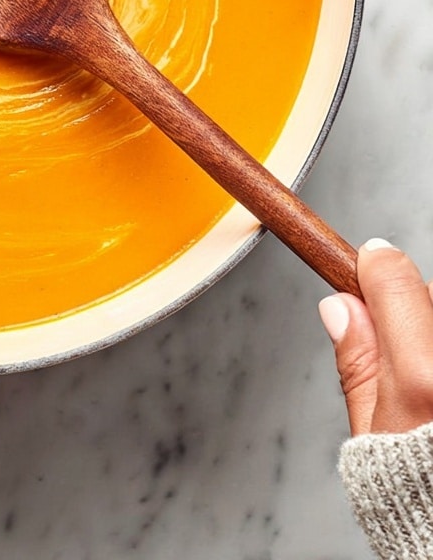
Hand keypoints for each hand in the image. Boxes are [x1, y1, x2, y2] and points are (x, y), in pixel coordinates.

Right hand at [319, 239, 432, 435]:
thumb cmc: (423, 501)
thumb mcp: (372, 435)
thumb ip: (358, 362)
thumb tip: (341, 307)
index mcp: (422, 377)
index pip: (394, 277)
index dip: (374, 267)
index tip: (367, 265)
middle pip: (431, 296)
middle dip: (414, 310)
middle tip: (404, 355)